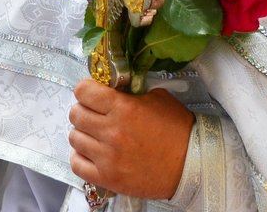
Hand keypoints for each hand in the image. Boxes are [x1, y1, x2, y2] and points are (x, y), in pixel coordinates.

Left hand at [68, 79, 193, 199]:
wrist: (192, 165)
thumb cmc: (178, 131)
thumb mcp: (157, 98)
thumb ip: (131, 92)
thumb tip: (110, 90)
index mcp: (123, 108)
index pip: (83, 91)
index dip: (86, 89)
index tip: (91, 92)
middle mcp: (112, 131)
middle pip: (75, 114)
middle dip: (84, 109)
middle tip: (94, 113)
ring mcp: (108, 157)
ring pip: (74, 138)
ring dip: (83, 133)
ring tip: (96, 134)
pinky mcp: (108, 178)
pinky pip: (77, 164)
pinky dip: (80, 157)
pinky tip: (92, 153)